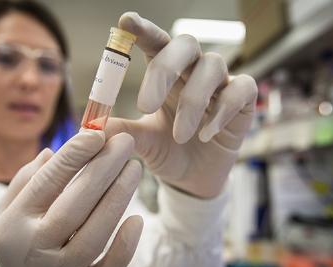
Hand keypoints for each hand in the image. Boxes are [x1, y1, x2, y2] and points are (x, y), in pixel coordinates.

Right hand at [0, 131, 142, 266]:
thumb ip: (26, 180)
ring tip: (134, 168)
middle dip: (102, 170)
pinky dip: (124, 248)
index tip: (97, 133)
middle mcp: (32, 249)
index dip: (73, 156)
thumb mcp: (8, 210)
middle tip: (125, 142)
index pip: (45, 184)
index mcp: (12, 224)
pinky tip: (138, 220)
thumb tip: (52, 153)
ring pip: (92, 238)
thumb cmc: (18, 239)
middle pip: (72, 208)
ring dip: (117, 200)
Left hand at [106, 12, 257, 198]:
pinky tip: (206, 134)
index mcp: (165, 73)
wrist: (193, 179)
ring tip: (179, 135)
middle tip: (144, 105)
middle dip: (165, 69)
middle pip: (185, 44)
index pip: (155, 42)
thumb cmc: (166, 151)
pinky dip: (222, 110)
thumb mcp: (140, 141)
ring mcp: (220, 83)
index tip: (126, 22)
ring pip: (213, 66)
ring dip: (192, 101)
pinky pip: (241, 89)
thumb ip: (121, 130)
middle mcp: (193, 70)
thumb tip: (89, 127)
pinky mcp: (243, 101)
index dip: (143, 29)